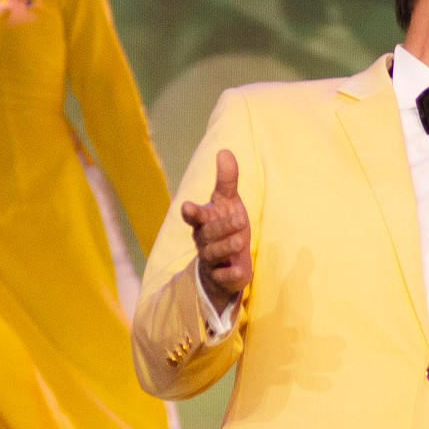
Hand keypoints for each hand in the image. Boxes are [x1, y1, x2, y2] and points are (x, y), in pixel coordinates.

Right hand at [182, 149, 251, 313]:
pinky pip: (222, 277)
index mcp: (203, 221)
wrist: (224, 264)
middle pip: (208, 234)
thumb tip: (225, 150)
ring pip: (213, 254)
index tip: (188, 207)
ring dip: (225, 247)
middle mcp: (203, 240)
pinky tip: (239, 271)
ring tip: (240, 243)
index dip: (191, 212)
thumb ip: (227, 180)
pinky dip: (229, 274)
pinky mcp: (221, 278)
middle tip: (240, 219)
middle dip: (222, 227)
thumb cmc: (225, 227)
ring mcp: (211, 261)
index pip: (193, 216)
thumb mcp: (228, 203)